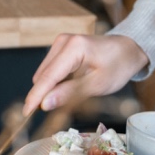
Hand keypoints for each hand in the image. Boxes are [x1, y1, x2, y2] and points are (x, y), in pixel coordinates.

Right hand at [22, 33, 148, 115]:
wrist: (128, 49)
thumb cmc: (118, 66)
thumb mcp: (97, 85)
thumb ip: (69, 94)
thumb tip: (45, 104)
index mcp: (73, 48)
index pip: (48, 77)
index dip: (35, 97)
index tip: (26, 113)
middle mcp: (63, 41)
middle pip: (43, 75)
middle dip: (46, 94)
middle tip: (63, 108)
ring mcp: (61, 42)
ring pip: (45, 73)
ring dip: (52, 88)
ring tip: (75, 93)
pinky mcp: (61, 46)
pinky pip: (51, 69)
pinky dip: (56, 81)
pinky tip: (72, 85)